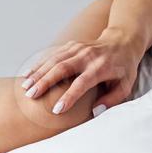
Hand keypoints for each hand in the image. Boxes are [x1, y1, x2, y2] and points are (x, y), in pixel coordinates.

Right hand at [20, 28, 141, 115]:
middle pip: (62, 68)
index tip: (56, 110)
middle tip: (31, 96)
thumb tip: (95, 111)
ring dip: (38, 73)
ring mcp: (78, 48)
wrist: (123, 40)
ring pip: (54, 59)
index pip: (82, 83)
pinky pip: (52, 54)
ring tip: (25, 87)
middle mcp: (87, 56)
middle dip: (45, 82)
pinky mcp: (72, 44)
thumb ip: (112, 100)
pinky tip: (28, 74)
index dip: (69, 96)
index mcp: (101, 68)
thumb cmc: (124, 67)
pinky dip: (39, 64)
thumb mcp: (126, 85)